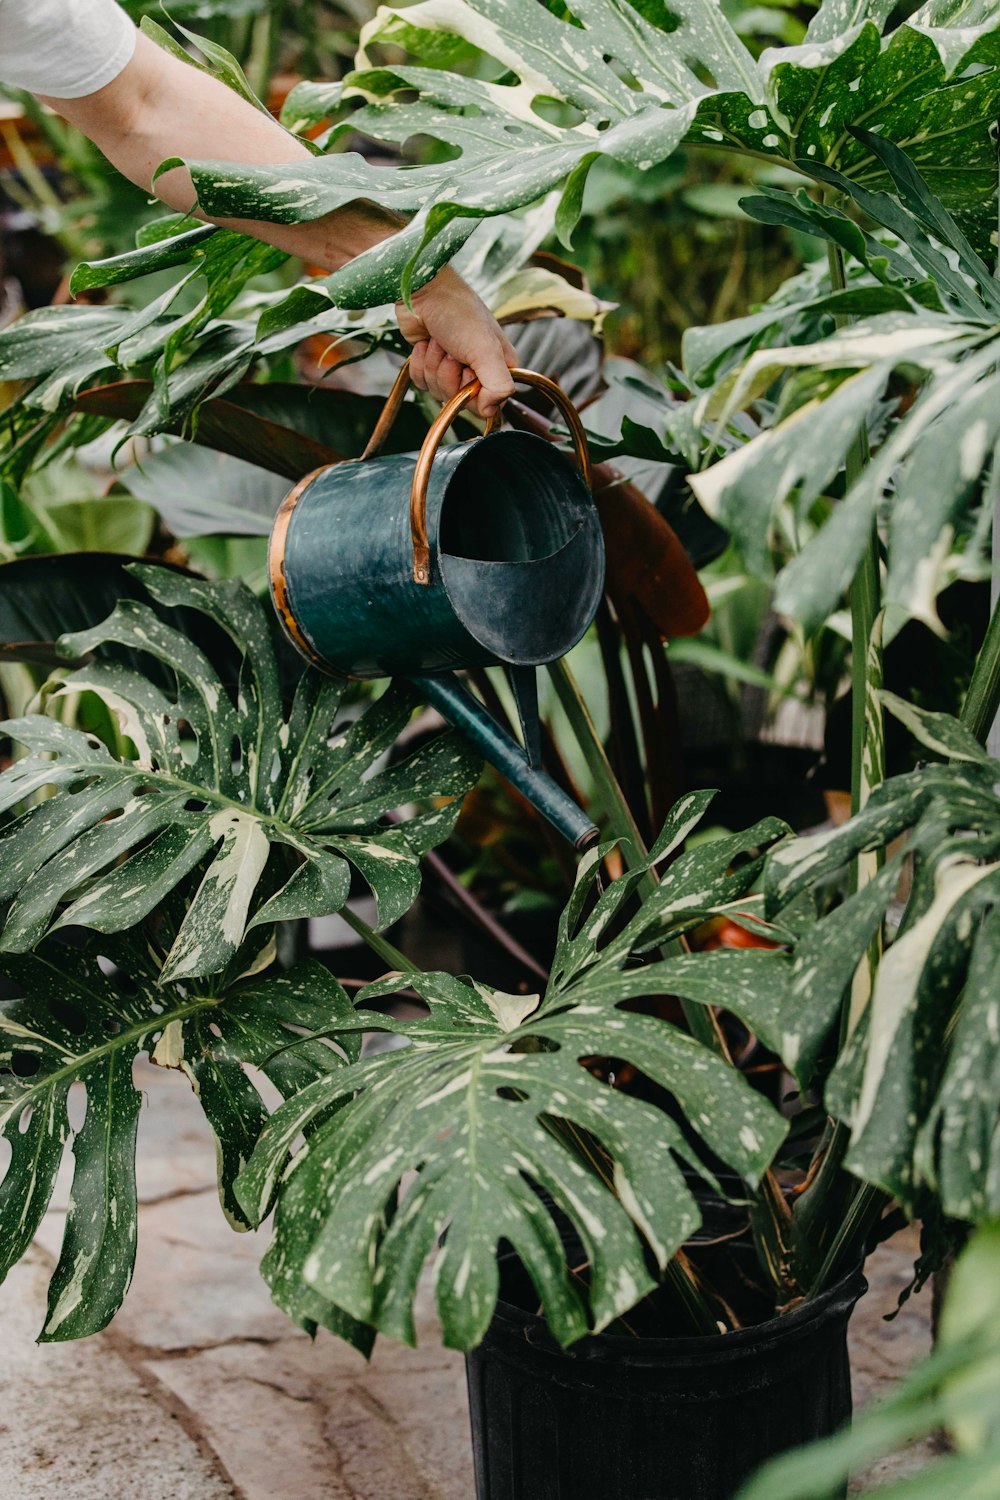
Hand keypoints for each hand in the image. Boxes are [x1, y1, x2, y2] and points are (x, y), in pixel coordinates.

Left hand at [396, 265, 516, 418]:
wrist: (424, 290)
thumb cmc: (458, 313)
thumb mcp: (485, 349)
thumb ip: (499, 384)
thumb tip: (492, 410)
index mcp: (499, 367)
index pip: (487, 406)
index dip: (472, 394)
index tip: (469, 370)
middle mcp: (478, 369)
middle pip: (459, 401)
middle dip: (448, 375)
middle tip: (452, 350)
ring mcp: (452, 367)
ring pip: (437, 392)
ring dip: (433, 365)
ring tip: (439, 342)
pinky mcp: (430, 363)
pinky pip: (421, 383)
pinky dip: (420, 364)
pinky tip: (425, 343)